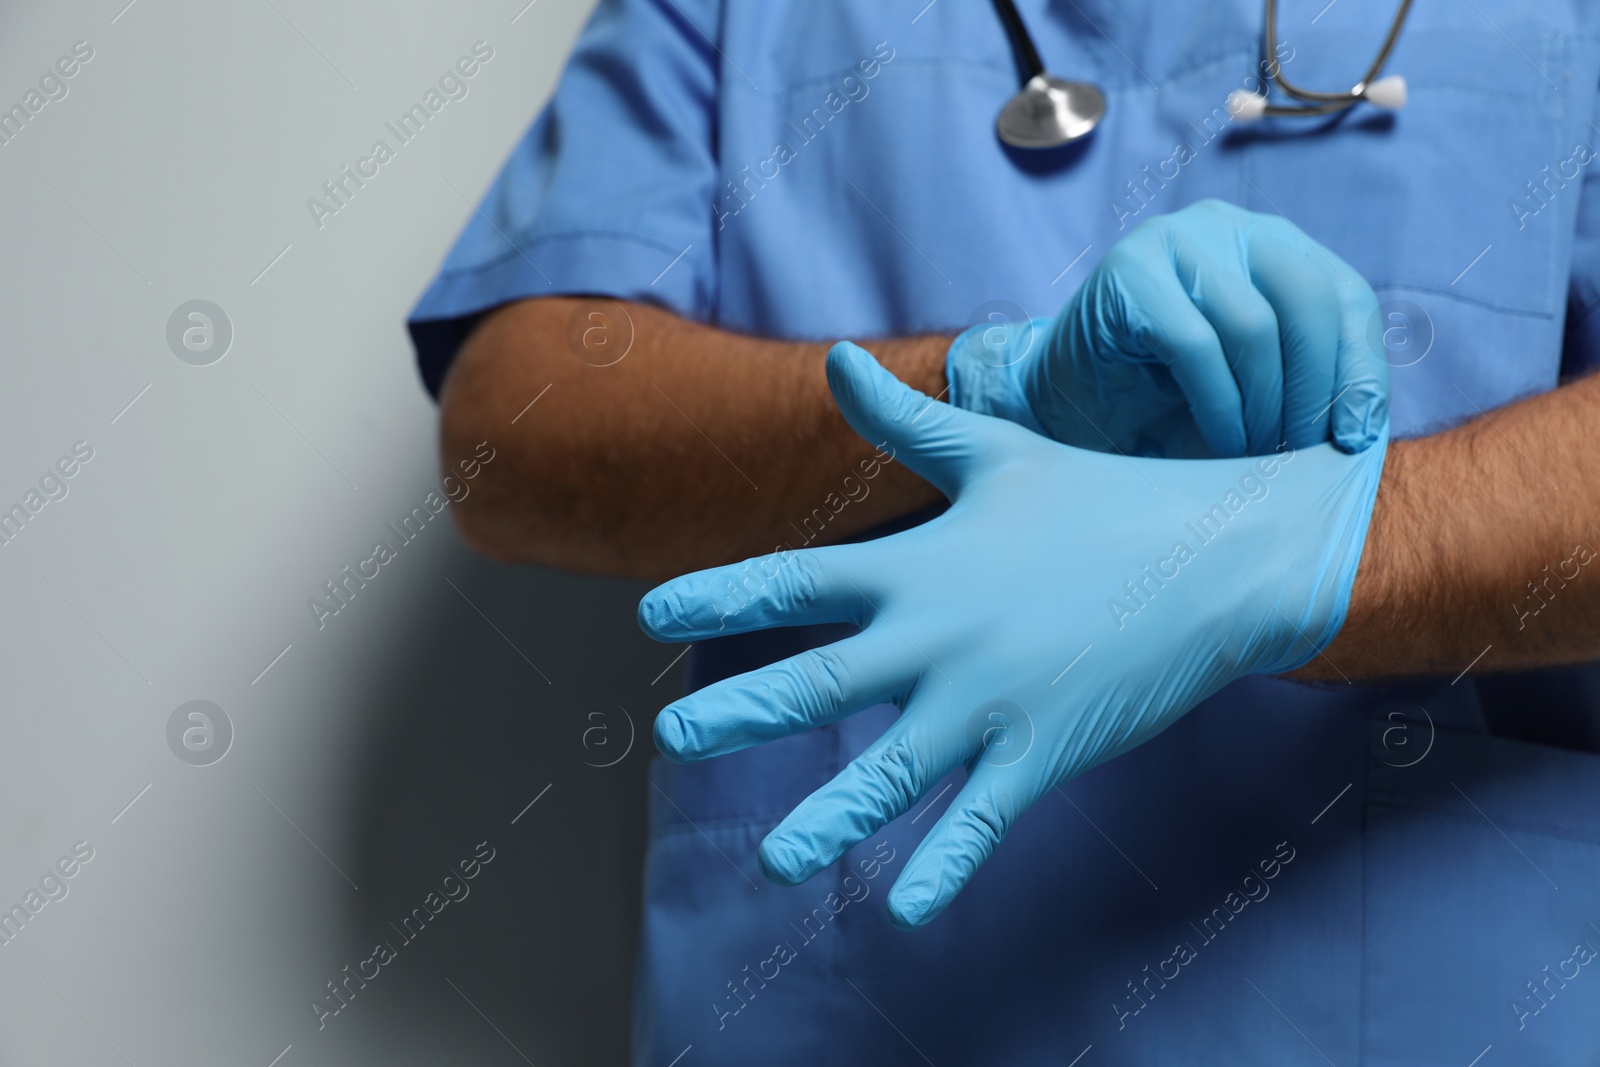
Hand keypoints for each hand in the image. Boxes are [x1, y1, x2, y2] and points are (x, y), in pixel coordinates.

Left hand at [639, 343, 1386, 927]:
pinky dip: (944, 867)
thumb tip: (837, 359)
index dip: (717, 594)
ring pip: (889, 773)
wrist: (1221, 554)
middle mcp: (940, 637)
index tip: (650, 613)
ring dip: (827, 820)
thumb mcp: (998, 452)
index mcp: (921, 566)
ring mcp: (991, 702)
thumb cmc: (1104, 499)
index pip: (796, 582)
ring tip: (774, 861)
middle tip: (670, 739)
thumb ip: (905, 421)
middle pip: (818, 683)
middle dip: (738, 713)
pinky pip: (981, 820)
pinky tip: (903, 914)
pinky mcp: (1045, 750)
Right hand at [947, 199, 1386, 457]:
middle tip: (1307, 452)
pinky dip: (1220, 404)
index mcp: (1270, 244)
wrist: (1062, 400)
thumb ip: (1304, 383)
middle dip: (1317, 387)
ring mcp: (1173, 240)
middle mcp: (1226, 226)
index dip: (1359, 369)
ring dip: (1265, 405)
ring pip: (1253, 324)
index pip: (1343, 295)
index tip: (1355, 437)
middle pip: (1307, 298)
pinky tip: (1222, 444)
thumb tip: (1365, 425)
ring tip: (1259, 455)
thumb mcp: (1252, 385)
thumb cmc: (1165, 400)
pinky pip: (1196, 343)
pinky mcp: (1128, 272)